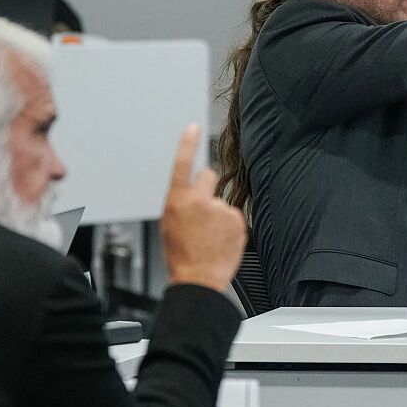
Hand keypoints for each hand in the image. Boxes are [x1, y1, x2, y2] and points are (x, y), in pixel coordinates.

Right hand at [161, 124, 246, 291]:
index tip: (193, 127)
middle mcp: (199, 200)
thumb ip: (181, 204)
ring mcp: (220, 209)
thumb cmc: (181, 256)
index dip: (188, 143)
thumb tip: (191, 197)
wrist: (198, 279)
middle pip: (208, 176)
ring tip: (210, 236)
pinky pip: (233, 216)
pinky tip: (220, 240)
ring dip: (218, 213)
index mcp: (177, 200)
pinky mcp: (237, 220)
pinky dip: (229, 226)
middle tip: (203, 210)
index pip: (182, 163)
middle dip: (207, 187)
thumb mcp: (169, 225)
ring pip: (221, 201)